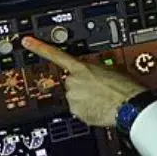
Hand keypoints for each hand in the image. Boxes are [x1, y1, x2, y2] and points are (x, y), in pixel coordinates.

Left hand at [21, 37, 147, 126]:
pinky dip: (88, 110)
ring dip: (85, 98)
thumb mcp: (113, 67)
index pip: (55, 54)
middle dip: (80, 84)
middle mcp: (73, 82)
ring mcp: (73, 99)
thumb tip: (95, 70)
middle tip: (98, 88)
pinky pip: (79, 110)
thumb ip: (97, 67)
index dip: (39, 47)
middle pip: (70, 82)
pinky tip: (101, 108)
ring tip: (103, 98)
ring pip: (74, 97)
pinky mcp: (77, 113)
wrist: (130, 107)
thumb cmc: (125, 87)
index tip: (27, 42)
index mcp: (81, 67)